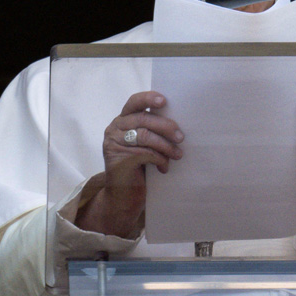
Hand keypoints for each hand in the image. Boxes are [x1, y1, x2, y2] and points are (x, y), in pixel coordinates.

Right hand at [75, 91, 183, 236]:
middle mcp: (114, 129)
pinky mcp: (118, 160)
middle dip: (166, 126)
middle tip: (181, 137)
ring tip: (178, 154)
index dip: (148, 98)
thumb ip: (151, 130)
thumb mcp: (145, 145)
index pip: (133, 102)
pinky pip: (145, 153)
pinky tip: (164, 167)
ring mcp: (114, 144)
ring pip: (145, 136)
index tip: (164, 101)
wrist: (124, 197)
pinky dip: (160, 159)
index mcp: (122, 121)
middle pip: (143, 119)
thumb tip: (177, 121)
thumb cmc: (138, 168)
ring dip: (166, 146)